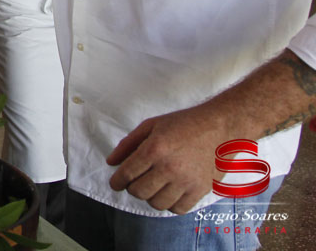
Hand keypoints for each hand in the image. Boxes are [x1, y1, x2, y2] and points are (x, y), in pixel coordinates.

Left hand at [107, 104, 228, 213]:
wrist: (220, 127)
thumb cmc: (184, 123)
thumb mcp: (151, 125)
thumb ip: (128, 144)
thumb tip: (111, 162)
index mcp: (155, 149)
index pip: (127, 175)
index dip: (116, 182)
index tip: (115, 183)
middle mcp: (170, 168)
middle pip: (139, 192)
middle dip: (132, 188)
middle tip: (135, 180)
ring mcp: (187, 181)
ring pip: (157, 204)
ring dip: (150, 196)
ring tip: (153, 185)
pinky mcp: (201, 190)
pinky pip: (178, 209)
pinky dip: (169, 204)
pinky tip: (169, 192)